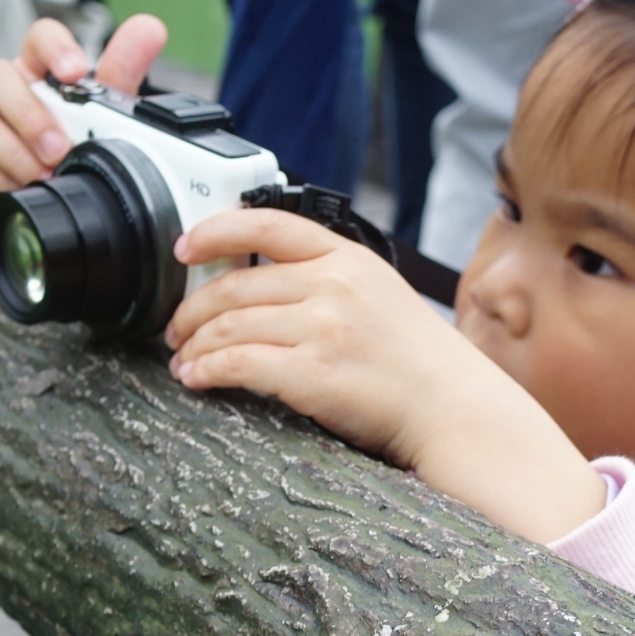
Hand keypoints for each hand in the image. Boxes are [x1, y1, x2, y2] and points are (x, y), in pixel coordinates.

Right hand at [0, 12, 168, 214]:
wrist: (34, 201)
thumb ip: (121, 73)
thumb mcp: (98, 116)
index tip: (74, 71)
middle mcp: (0, 89)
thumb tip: (151, 28)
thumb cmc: (63, 147)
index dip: (54, 48)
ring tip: (43, 175)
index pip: (39, 38)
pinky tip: (18, 189)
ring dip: (14, 152)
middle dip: (30, 116)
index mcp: (36, 71)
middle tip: (59, 148)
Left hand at [166, 208, 606, 543]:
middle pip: (236, 284)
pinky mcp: (314, 374)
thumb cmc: (422, 366)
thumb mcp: (383, 297)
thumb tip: (268, 286)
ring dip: (195, 344)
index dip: (216, 231)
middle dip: (193, 308)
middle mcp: (334, 285)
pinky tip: (196, 379)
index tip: (185, 248)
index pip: (269, 225)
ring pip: (231, 325)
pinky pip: (239, 364)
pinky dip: (207, 371)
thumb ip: (332, 281)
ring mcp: (324, 328)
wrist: (457, 410)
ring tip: (184, 360)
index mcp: (349, 259)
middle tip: (177, 328)